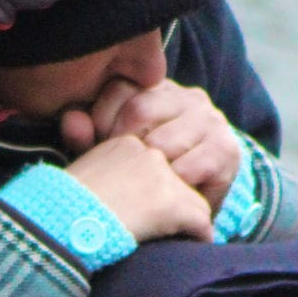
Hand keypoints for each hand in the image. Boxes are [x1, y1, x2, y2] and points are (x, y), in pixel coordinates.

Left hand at [62, 78, 240, 213]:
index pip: (119, 88)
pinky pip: (190, 166)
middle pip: (139, 110)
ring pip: (164, 141)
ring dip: (147, 171)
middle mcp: (187, 97)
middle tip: (118, 173)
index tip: (97, 147)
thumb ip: (86, 135)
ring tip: (142, 188)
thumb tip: (71, 121)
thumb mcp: (112, 152)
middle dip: (122, 148)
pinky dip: (172, 185)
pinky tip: (166, 196)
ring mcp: (210, 120)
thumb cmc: (145, 176)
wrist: (194, 208)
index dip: (100, 121)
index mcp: (156, 89)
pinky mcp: (226, 149)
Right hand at [65, 136, 213, 243]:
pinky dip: (199, 236)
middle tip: (167, 224)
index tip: (147, 208)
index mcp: (125, 145)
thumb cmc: (60, 206)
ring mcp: (165, 178)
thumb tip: (110, 187)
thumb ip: (102, 173)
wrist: (62, 220)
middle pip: (179, 179)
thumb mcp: (80, 176)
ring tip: (179, 237)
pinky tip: (192, 245)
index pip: (156, 164)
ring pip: (194, 201)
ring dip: (187, 220)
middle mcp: (149, 154)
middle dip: (174, 201)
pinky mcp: (175, 203)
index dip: (155, 188)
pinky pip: (202, 222)